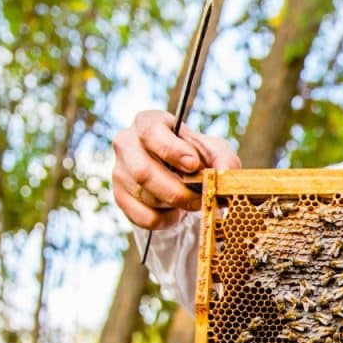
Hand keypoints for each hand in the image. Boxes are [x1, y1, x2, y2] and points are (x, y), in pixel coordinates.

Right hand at [111, 109, 241, 229]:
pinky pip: (143, 217)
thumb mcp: (214, 151)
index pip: (150, 132)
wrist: (180, 175)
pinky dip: (166, 220)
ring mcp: (119, 171)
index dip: (172, 150)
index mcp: (147, 122)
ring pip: (145, 196)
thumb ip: (223, 159)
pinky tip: (174, 210)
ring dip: (174, 204)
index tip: (193, 165)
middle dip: (177, 189)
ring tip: (189, 199)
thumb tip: (223, 173)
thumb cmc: (195, 156)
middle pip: (143, 171)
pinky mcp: (120, 197)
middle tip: (199, 197)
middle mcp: (127, 144)